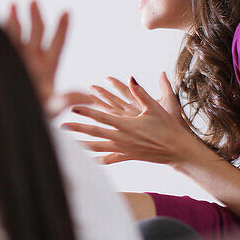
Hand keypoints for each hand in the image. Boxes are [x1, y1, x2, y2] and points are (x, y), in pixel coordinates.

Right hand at [3, 0, 92, 115]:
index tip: (66, 12)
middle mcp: (33, 60)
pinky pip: (4, 41)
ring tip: (14, 4)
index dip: (61, 29)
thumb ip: (67, 100)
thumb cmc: (32, 115)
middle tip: (34, 0)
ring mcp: (18, 59)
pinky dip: (3, 29)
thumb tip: (89, 98)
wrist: (8, 120)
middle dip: (36, 16)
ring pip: (19, 34)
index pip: (57, 44)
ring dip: (17, 18)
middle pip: (37, 33)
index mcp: (49, 68)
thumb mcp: (51, 108)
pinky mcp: (3, 60)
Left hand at [61, 74, 204, 165]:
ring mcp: (124, 149)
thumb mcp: (156, 107)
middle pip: (94, 132)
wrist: (178, 150)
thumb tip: (131, 78)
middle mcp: (122, 138)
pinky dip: (96, 159)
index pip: (102, 116)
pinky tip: (86, 161)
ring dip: (81, 144)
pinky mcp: (128, 156)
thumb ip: (141, 92)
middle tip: (61, 126)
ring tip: (68, 143)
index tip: (73, 107)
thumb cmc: (169, 127)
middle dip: (77, 129)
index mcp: (127, 124)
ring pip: (98, 147)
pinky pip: (109, 159)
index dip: (87, 111)